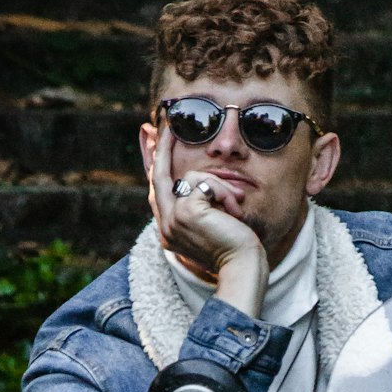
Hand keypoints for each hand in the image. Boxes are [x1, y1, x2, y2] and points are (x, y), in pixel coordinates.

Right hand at [148, 126, 266, 313]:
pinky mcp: (186, 212)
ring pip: (189, 177)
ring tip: (234, 207)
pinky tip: (233, 211)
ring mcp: (172, 219)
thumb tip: (195, 180)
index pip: (155, 191)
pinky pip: (205, 183)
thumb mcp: (214, 225)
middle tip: (167, 122)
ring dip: (218, 186)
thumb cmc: (236, 250)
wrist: (243, 269)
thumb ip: (199, 205)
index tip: (148, 138)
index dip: (151, 162)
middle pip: (158, 176)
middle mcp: (165, 226)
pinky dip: (224, 192)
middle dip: (161, 147)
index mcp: (170, 231)